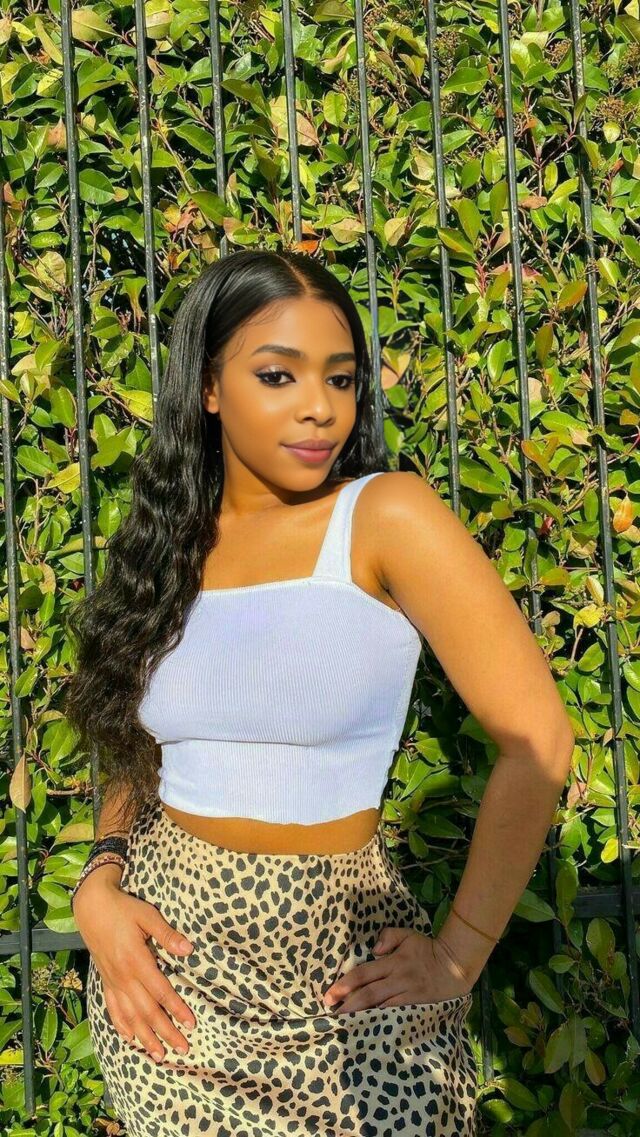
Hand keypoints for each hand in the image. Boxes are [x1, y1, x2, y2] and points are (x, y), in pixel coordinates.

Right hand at [73, 864, 196, 1063]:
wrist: (92, 907)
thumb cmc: (123, 909)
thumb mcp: (147, 915)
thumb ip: (167, 934)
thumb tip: (188, 949)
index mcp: (136, 960)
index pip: (161, 991)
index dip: (176, 1009)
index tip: (191, 1023)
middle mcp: (123, 976)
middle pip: (147, 1011)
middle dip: (166, 1032)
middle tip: (183, 1048)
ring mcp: (112, 981)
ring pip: (130, 1016)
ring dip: (145, 1037)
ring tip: (159, 1055)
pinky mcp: (105, 981)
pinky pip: (112, 1009)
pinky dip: (122, 1026)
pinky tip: (130, 1039)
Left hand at [322, 926, 470, 1013]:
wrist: (454, 966)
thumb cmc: (426, 949)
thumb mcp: (408, 935)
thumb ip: (389, 936)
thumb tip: (374, 949)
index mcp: (393, 962)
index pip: (363, 974)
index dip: (344, 985)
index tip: (329, 995)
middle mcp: (398, 979)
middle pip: (368, 995)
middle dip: (347, 1005)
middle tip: (330, 1015)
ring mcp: (408, 996)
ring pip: (381, 1009)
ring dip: (362, 1018)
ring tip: (344, 1026)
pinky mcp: (417, 1008)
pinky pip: (396, 1017)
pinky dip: (381, 1023)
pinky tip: (369, 1031)